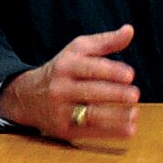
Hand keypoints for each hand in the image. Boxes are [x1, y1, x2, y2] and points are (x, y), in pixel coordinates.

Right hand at [0, 23, 139, 140]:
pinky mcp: (64, 130)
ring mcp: (61, 111)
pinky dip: (112, 132)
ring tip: (135, 113)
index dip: (111, 71)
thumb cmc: (62, 70)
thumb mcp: (78, 50)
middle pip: (91, 92)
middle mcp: (61, 88)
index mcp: (66, 66)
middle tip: (135, 95)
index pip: (90, 68)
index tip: (130, 75)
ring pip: (91, 115)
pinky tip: (130, 129)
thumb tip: (130, 30)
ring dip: (116, 116)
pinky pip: (91, 132)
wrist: (27, 96)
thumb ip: (105, 41)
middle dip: (115, 94)